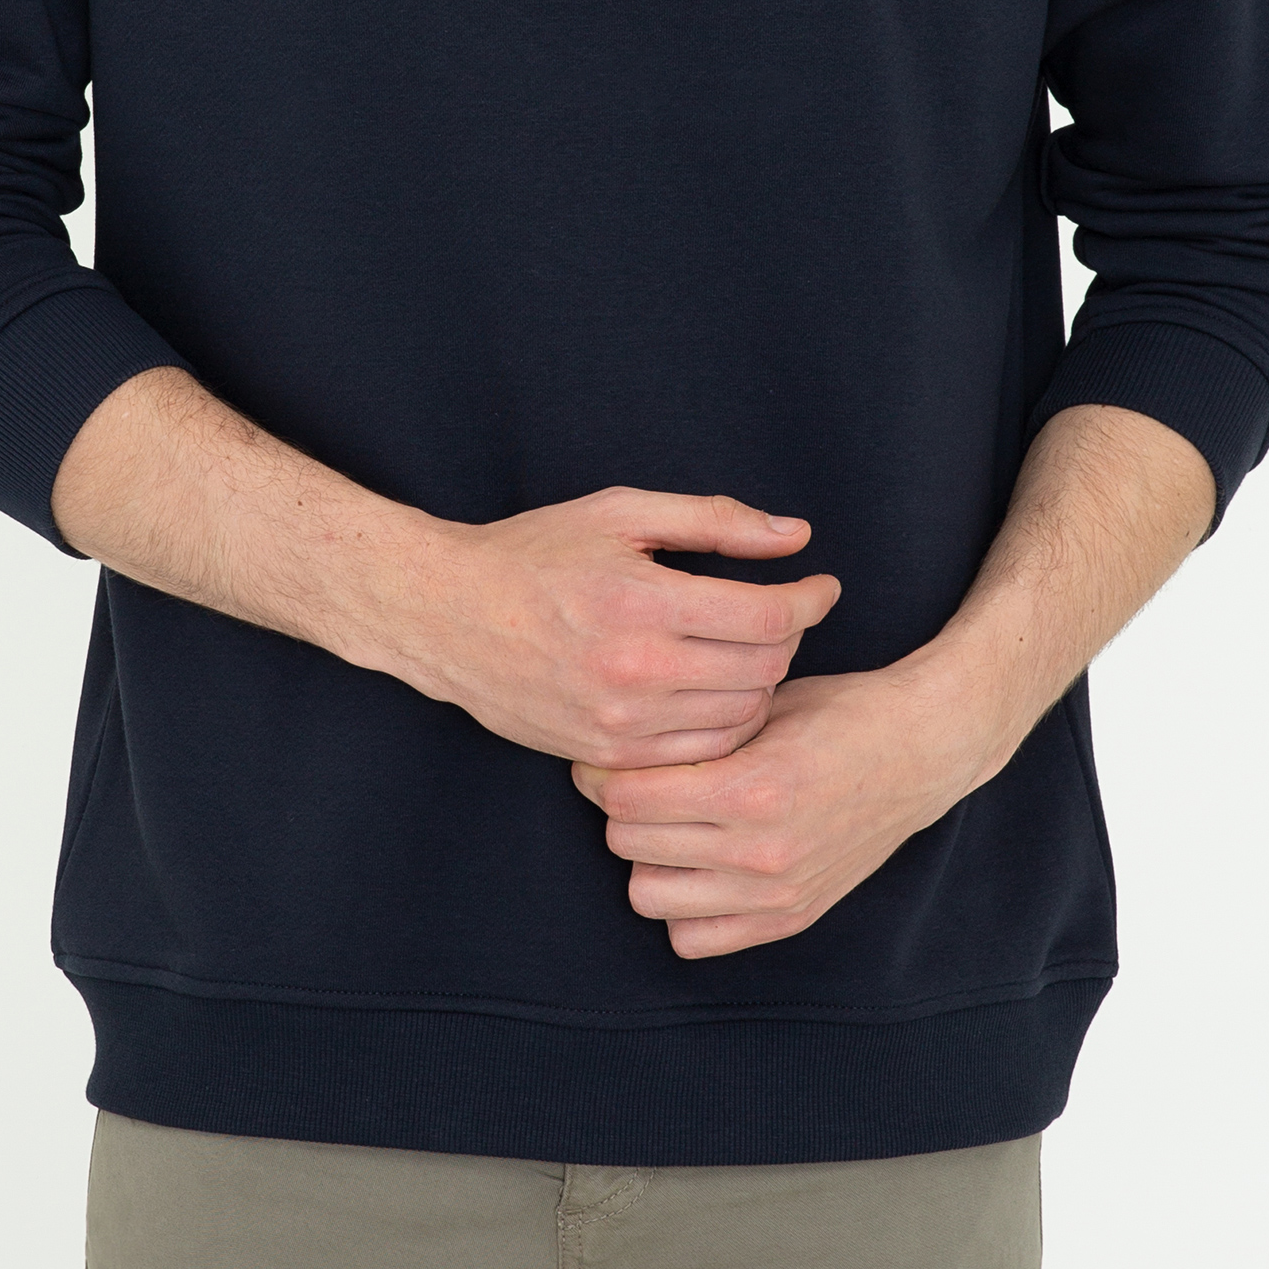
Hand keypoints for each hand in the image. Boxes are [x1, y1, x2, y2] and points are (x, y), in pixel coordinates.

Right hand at [421, 488, 841, 768]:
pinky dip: (726, 724)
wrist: (446, 615)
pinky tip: (717, 691)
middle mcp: (633, 671)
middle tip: (784, 612)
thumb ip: (714, 521)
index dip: (810, 601)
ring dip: (763, 684)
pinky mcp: (604, 755)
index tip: (822, 586)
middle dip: (790, 638)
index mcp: (641, 602)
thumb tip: (796, 536)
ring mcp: (618, 724)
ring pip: (738, 718)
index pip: (765, 618)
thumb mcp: (621, 514)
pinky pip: (698, 752)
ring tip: (753, 651)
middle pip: (761, 671)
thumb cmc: (534, 553)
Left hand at [572, 661, 991, 957]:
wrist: (923, 750)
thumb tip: (618, 745)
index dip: (604, 772)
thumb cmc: (840, 713)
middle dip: (619, 809)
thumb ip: (696, 732)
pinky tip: (697, 863)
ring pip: (649, 896)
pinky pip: (694, 938)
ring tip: (665, 824)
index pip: (628, 798)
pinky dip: (683, 905)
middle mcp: (761, 850)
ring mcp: (777, 893)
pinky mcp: (790, 918)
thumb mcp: (763, 703)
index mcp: (752, 787)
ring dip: (647, 857)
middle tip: (630, 784)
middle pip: (629, 843)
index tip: (607, 757)